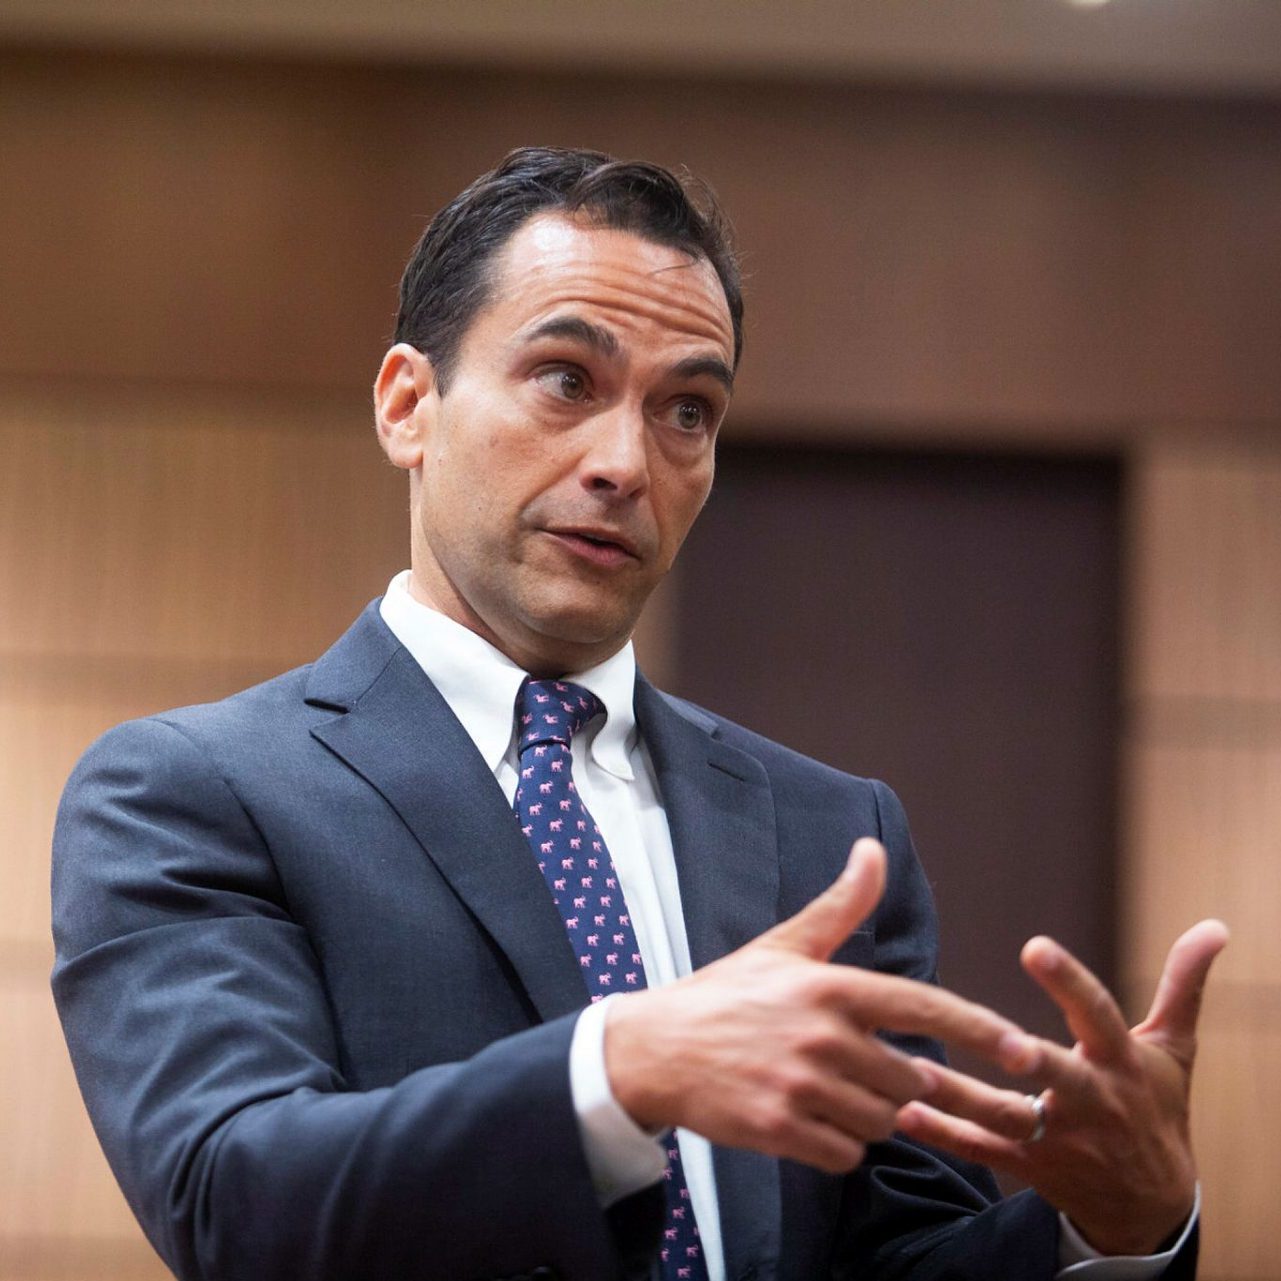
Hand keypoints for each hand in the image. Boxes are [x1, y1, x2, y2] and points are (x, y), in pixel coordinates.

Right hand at [605, 838, 1030, 1173]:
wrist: (656, 1048)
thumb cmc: (726, 995)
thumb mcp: (784, 945)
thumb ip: (840, 905)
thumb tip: (872, 849)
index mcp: (831, 986)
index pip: (924, 1007)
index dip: (980, 1029)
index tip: (1023, 1051)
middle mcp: (824, 1035)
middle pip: (908, 1081)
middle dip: (892, 1083)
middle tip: (849, 1068)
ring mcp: (803, 1084)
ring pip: (881, 1122)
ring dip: (863, 1115)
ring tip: (818, 1087)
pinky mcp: (782, 1128)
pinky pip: (846, 1154)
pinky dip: (835, 1145)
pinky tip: (802, 1116)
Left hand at [896, 920, 1228, 1255]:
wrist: (1152, 1205)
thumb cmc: (1156, 1108)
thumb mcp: (1174, 1049)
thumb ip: (1183, 985)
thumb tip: (1213, 927)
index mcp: (1121, 1064)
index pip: (1098, 1015)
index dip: (1069, 982)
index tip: (1034, 947)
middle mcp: (1091, 1102)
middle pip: (1058, 1078)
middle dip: (1032, 1060)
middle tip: (998, 1039)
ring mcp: (1060, 1140)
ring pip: (1008, 1117)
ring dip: (960, 1096)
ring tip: (913, 1070)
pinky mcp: (1032, 1169)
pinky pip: (983, 1151)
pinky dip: (945, 1133)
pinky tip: (905, 1112)